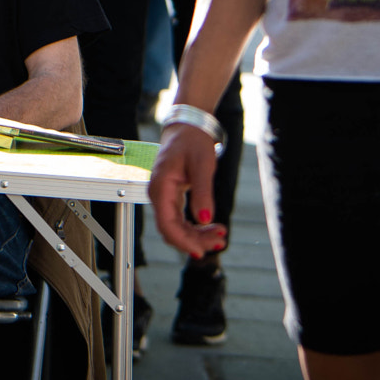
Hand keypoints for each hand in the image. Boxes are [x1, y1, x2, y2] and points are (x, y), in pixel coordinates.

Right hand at [150, 123, 228, 259]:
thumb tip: (204, 218)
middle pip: (172, 230)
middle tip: (220, 242)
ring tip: (220, 236)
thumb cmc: (192, 142)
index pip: (167, 225)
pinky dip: (196, 226)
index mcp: (161, 188)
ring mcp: (164, 197)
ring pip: (177, 227)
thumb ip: (202, 192)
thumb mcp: (202, 166)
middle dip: (195, 240)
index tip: (201, 251)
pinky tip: (212, 227)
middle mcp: (158, 195)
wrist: (187, 129)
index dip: (183, 241)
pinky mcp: (171, 198)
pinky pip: (180, 219)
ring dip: (197, 235)